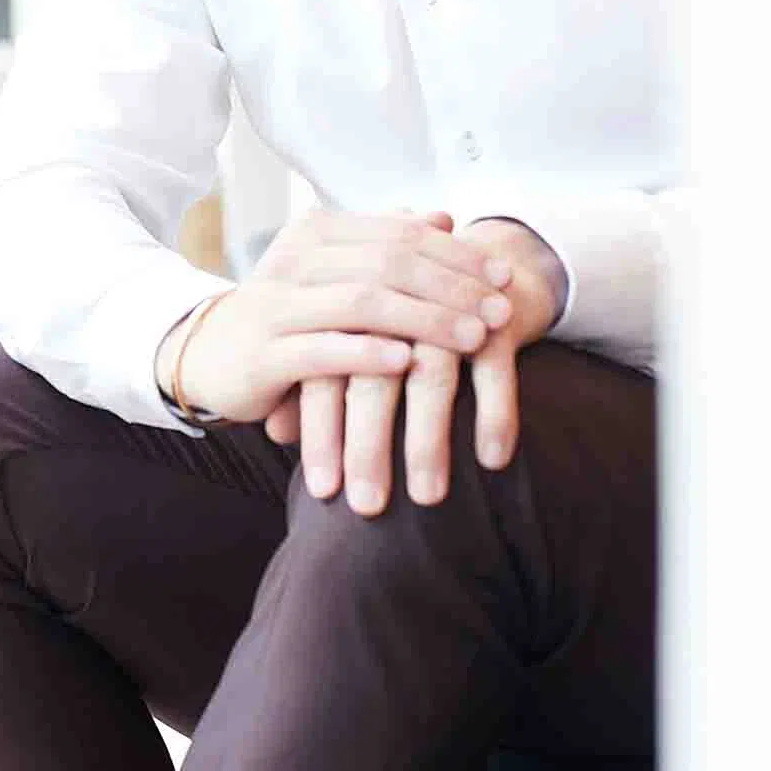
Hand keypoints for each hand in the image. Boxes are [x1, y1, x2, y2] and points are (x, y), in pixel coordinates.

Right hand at [156, 207, 515, 425]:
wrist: (208, 353)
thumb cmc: (289, 313)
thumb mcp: (336, 273)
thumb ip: (385, 243)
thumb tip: (443, 216)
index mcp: (318, 232)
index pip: (401, 233)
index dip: (458, 253)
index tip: (506, 276)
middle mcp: (297, 259)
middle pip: (390, 263)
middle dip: (453, 286)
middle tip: (501, 310)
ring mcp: (278, 304)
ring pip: (363, 302)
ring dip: (426, 319)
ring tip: (473, 338)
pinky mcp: (264, 353)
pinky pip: (323, 350)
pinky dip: (368, 354)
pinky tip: (408, 363)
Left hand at [270, 215, 567, 516]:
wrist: (482, 263)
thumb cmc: (405, 319)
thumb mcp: (360, 344)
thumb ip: (316, 383)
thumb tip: (273, 431)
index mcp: (352, 308)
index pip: (324, 371)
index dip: (321, 431)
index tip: (322, 490)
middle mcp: (395, 305)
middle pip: (371, 375)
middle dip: (367, 444)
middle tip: (367, 507)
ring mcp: (446, 306)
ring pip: (432, 374)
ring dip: (428, 439)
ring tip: (426, 497)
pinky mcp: (496, 312)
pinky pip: (494, 366)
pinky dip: (494, 412)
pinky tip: (491, 461)